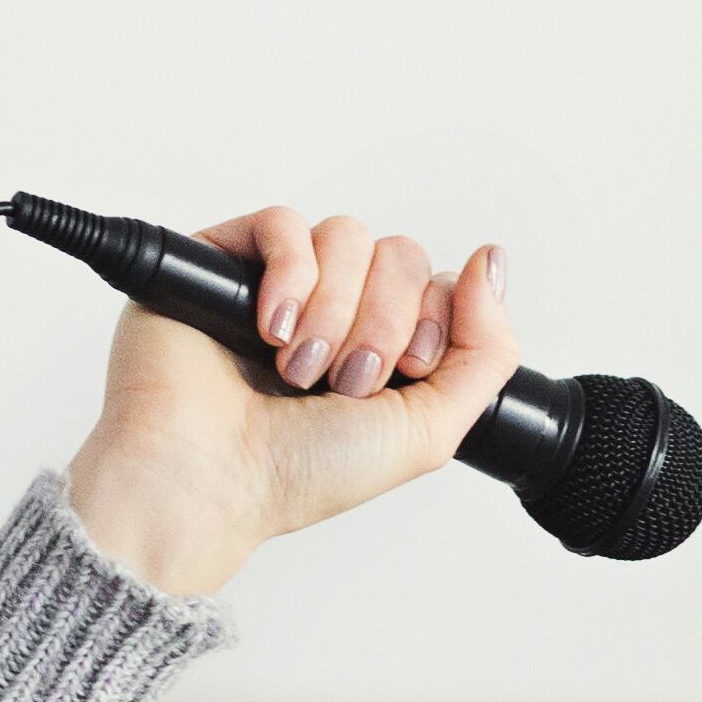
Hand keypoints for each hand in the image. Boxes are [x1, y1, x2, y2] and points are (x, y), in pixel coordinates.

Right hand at [60, 207, 526, 596]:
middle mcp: (336, 311)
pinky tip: (271, 329)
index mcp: (385, 348)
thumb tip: (491, 260)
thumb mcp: (429, 430)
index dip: (434, 321)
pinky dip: (291, 274)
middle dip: (384, 323)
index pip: (438, 285)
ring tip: (300, 368)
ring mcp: (280, 283)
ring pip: (346, 236)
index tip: (406, 372)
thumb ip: (486, 353)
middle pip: (399, 256)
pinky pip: (283, 223)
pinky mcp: (224, 260)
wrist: (210, 479)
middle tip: (348, 382)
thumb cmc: (303, 471)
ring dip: (334, 310)